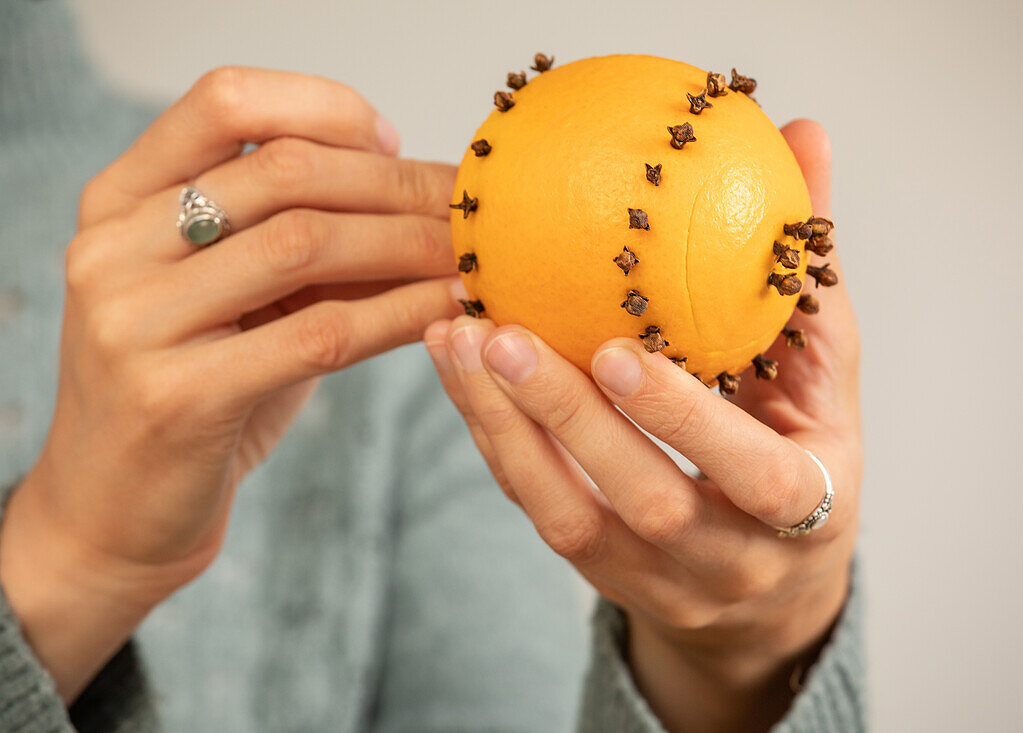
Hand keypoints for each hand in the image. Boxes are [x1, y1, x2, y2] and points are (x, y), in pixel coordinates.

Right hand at [0, 67, 461, 700]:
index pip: (225, 101)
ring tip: (469, 256)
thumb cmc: (191, 389)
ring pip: (305, 245)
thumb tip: (415, 190)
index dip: (324, 108)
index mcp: (118, 200)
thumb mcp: (227, 297)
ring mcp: (134, 322)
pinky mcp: (175, 398)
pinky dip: (399, 315)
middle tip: (466, 209)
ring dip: (409, 246)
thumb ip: (291, 238)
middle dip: (395, 185)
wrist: (111, 511)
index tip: (393, 142)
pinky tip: (448, 311)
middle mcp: (111, 248)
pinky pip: (319, 335)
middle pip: (282, 172)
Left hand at [425, 120, 859, 732]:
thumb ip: (808, 267)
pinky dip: (496, 439)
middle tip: (498, 335)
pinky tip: (460, 371)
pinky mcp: (601, 573)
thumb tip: (805, 132)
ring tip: (454, 341)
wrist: (768, 591)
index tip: (615, 351)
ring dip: (505, 427)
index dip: (685, 419)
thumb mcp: (824, 374)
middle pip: (644, 502)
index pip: (755, 475)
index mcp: (809, 507)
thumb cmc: (804, 455)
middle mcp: (731, 560)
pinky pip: (540, 510)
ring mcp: (658, 578)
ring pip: (571, 518)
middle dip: (567, 419)